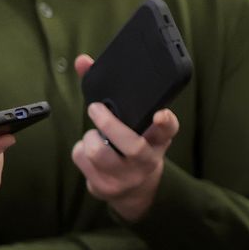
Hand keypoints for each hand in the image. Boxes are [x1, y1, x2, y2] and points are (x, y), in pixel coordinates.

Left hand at [71, 55, 179, 221]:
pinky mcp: (104, 188)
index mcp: (158, 141)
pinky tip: (91, 154)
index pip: (168, 129)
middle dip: (108, 123)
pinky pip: (81, 159)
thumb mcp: (137, 123)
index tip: (159, 114)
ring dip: (90, 138)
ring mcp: (125, 177)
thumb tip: (82, 61)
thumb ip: (116, 93)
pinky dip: (80, 151)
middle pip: (129, 145)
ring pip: (97, 151)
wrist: (136, 189)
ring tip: (97, 137)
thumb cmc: (134, 145)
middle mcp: (146, 160)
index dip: (165, 121)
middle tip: (95, 109)